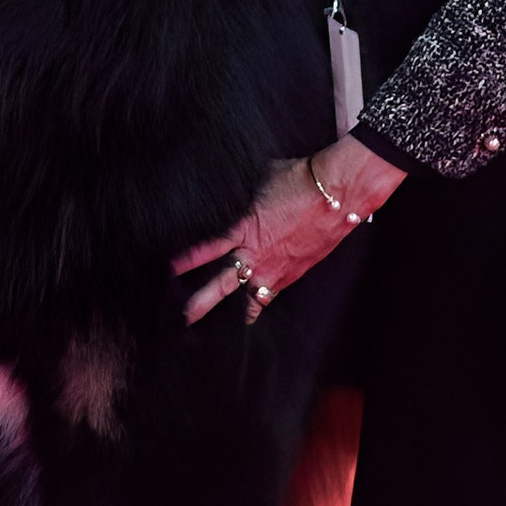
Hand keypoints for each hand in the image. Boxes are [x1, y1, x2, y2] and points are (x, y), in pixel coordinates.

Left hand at [173, 137, 406, 324]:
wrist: (336, 193)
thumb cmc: (298, 179)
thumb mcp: (260, 178)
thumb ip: (241, 192)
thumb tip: (229, 185)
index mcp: (243, 228)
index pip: (207, 248)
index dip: (187, 260)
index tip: (169, 269)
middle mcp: (256, 253)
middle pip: (221, 282)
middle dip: (201, 300)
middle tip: (184, 316)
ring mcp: (274, 267)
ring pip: (246, 296)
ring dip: (230, 309)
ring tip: (214, 326)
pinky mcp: (292, 273)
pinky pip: (270, 295)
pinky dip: (259, 303)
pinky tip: (251, 313)